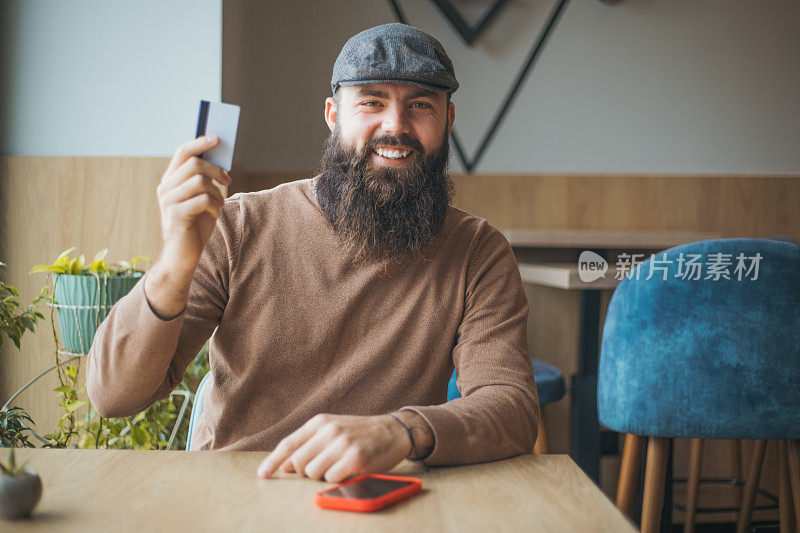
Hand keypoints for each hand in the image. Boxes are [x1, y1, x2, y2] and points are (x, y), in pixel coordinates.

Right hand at [156, 135, 231, 273]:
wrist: (183, 255)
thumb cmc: (195, 225)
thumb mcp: (201, 198)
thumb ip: (205, 180)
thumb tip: (220, 159)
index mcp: (170, 181)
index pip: (183, 153)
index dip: (200, 143)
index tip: (218, 138)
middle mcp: (165, 188)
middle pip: (194, 164)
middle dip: (216, 170)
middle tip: (228, 180)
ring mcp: (168, 202)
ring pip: (199, 181)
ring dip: (217, 192)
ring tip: (219, 204)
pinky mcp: (176, 216)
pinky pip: (202, 200)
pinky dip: (214, 206)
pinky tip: (214, 214)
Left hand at [256, 413, 412, 482]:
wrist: (393, 430)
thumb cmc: (359, 433)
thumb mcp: (332, 431)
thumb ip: (309, 444)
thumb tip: (284, 465)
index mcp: (320, 422)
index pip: (288, 444)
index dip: (272, 461)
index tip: (262, 475)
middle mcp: (329, 430)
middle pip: (298, 463)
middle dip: (306, 471)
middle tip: (323, 467)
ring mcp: (342, 444)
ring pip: (313, 473)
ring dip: (323, 476)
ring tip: (339, 466)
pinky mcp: (355, 458)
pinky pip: (332, 479)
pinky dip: (337, 479)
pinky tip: (348, 470)